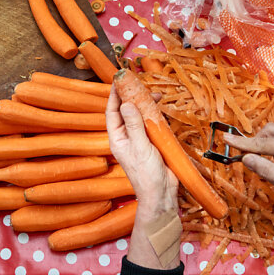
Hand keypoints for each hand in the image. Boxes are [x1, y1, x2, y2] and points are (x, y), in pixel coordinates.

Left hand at [107, 85, 179, 268]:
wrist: (161, 194)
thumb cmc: (146, 174)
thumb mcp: (140, 146)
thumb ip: (134, 124)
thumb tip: (127, 104)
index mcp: (117, 138)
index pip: (112, 112)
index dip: (114, 95)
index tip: (119, 80)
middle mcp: (126, 137)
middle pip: (126, 111)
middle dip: (132, 97)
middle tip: (140, 84)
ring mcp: (139, 140)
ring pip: (139, 116)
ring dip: (145, 105)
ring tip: (154, 94)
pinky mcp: (152, 143)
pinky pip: (151, 125)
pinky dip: (155, 115)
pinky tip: (161, 109)